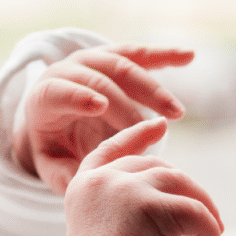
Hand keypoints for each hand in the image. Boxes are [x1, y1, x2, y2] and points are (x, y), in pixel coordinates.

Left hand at [15, 44, 192, 194]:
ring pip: (124, 66)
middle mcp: (69, 70)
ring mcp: (94, 60)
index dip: (78, 96)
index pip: (59, 92)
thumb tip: (83, 181)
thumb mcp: (51, 163)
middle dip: (127, 104)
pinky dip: (165, 55)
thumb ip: (62, 174)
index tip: (101, 107)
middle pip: (99, 80)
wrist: (58, 116)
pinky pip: (141, 54)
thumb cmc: (55, 145)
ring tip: (176, 113)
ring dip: (152, 89)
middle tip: (151, 128)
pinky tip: (189, 56)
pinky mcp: (116, 56)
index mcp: (46, 96)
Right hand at [65, 117, 222, 235]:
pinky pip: (193, 211)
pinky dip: (209, 231)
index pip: (112, 149)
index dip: (137, 136)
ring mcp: (122, 188)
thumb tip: (168, 198)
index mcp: (83, 187)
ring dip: (203, 209)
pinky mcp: (146, 204)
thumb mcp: (105, 232)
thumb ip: (122, 208)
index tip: (159, 124)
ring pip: (180, 183)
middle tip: (209, 219)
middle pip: (157, 168)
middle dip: (187, 191)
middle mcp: (101, 181)